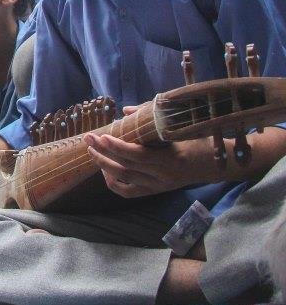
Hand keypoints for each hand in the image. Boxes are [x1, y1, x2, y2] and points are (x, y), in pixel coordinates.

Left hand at [84, 105, 211, 197]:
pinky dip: (113, 183)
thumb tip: (126, 112)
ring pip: (124, 179)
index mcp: (170, 159)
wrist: (215, 164)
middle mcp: (162, 176)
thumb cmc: (198, 140)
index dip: (117, 147)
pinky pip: (129, 192)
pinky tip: (105, 171)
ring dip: (104, 165)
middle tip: (88, 138)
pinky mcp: (155, 191)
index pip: (137, 155)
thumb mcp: (179, 127)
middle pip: (125, 167)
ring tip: (92, 151)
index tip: (102, 136)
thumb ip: (151, 118)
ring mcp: (158, 186)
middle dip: (103, 152)